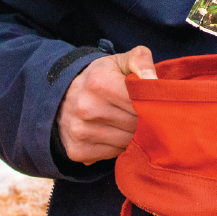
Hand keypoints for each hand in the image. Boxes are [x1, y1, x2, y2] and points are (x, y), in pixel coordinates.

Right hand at [57, 46, 155, 164]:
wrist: (63, 96)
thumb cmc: (99, 79)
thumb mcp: (118, 63)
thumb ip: (140, 61)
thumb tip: (153, 79)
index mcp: (99, 83)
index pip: (140, 102)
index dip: (151, 103)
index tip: (153, 102)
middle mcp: (86, 108)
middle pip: (135, 124)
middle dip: (144, 121)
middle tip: (142, 114)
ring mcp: (80, 132)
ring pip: (127, 142)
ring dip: (133, 136)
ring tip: (128, 124)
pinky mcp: (77, 150)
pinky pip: (113, 154)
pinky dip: (118, 148)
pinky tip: (114, 135)